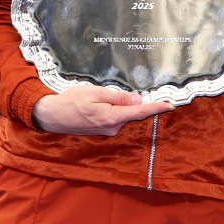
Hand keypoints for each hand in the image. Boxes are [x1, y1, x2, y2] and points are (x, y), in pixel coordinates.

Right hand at [32, 85, 172, 135]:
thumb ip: (118, 97)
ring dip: (123, 105)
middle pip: (133, 113)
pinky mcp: (103, 130)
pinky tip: (103, 102)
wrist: (52, 116)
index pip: (139, 113)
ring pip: (124, 114)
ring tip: (105, 95)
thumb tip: (137, 100)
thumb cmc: (71, 101)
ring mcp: (107, 131)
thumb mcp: (95, 93)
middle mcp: (112, 128)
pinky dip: (117, 109)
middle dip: (139, 103)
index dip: (157, 108)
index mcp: (111, 118)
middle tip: (142, 92)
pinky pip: (116, 117)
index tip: (171, 105)